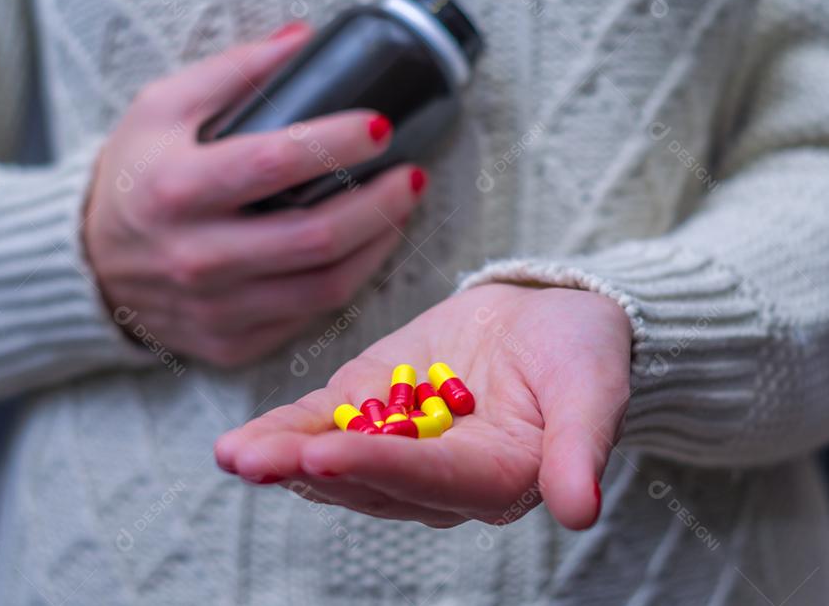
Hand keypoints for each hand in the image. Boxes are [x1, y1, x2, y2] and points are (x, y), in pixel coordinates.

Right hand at [83, 23, 425, 365]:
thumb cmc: (135, 176)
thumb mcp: (161, 107)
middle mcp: (195, 257)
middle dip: (380, 203)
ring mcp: (215, 309)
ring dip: (378, 244)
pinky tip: (365, 246)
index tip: (380, 126)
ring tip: (402, 208)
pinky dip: (348, 279)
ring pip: (324, 286)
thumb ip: (232, 71)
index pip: (273, 165)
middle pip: (315, 237)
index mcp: (174, 190)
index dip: (337, 143)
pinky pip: (308, 316)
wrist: (89, 264)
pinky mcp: (231, 342)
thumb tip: (303, 38)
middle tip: (413, 175)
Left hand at [214, 284, 632, 529]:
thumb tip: (580, 511)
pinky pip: (324, 423)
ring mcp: (398, 444)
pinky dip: (283, 431)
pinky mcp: (371, 407)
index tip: (326, 456)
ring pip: (336, 460)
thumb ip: (580, 447)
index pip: (433, 479)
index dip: (380, 467)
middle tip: (254, 461)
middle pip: (369, 480)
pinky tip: (239, 442)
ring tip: (235, 455)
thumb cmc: (581, 354)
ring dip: (284, 459)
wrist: (551, 317)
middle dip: (311, 468)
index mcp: (494, 480)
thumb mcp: (592, 389)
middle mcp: (439, 477)